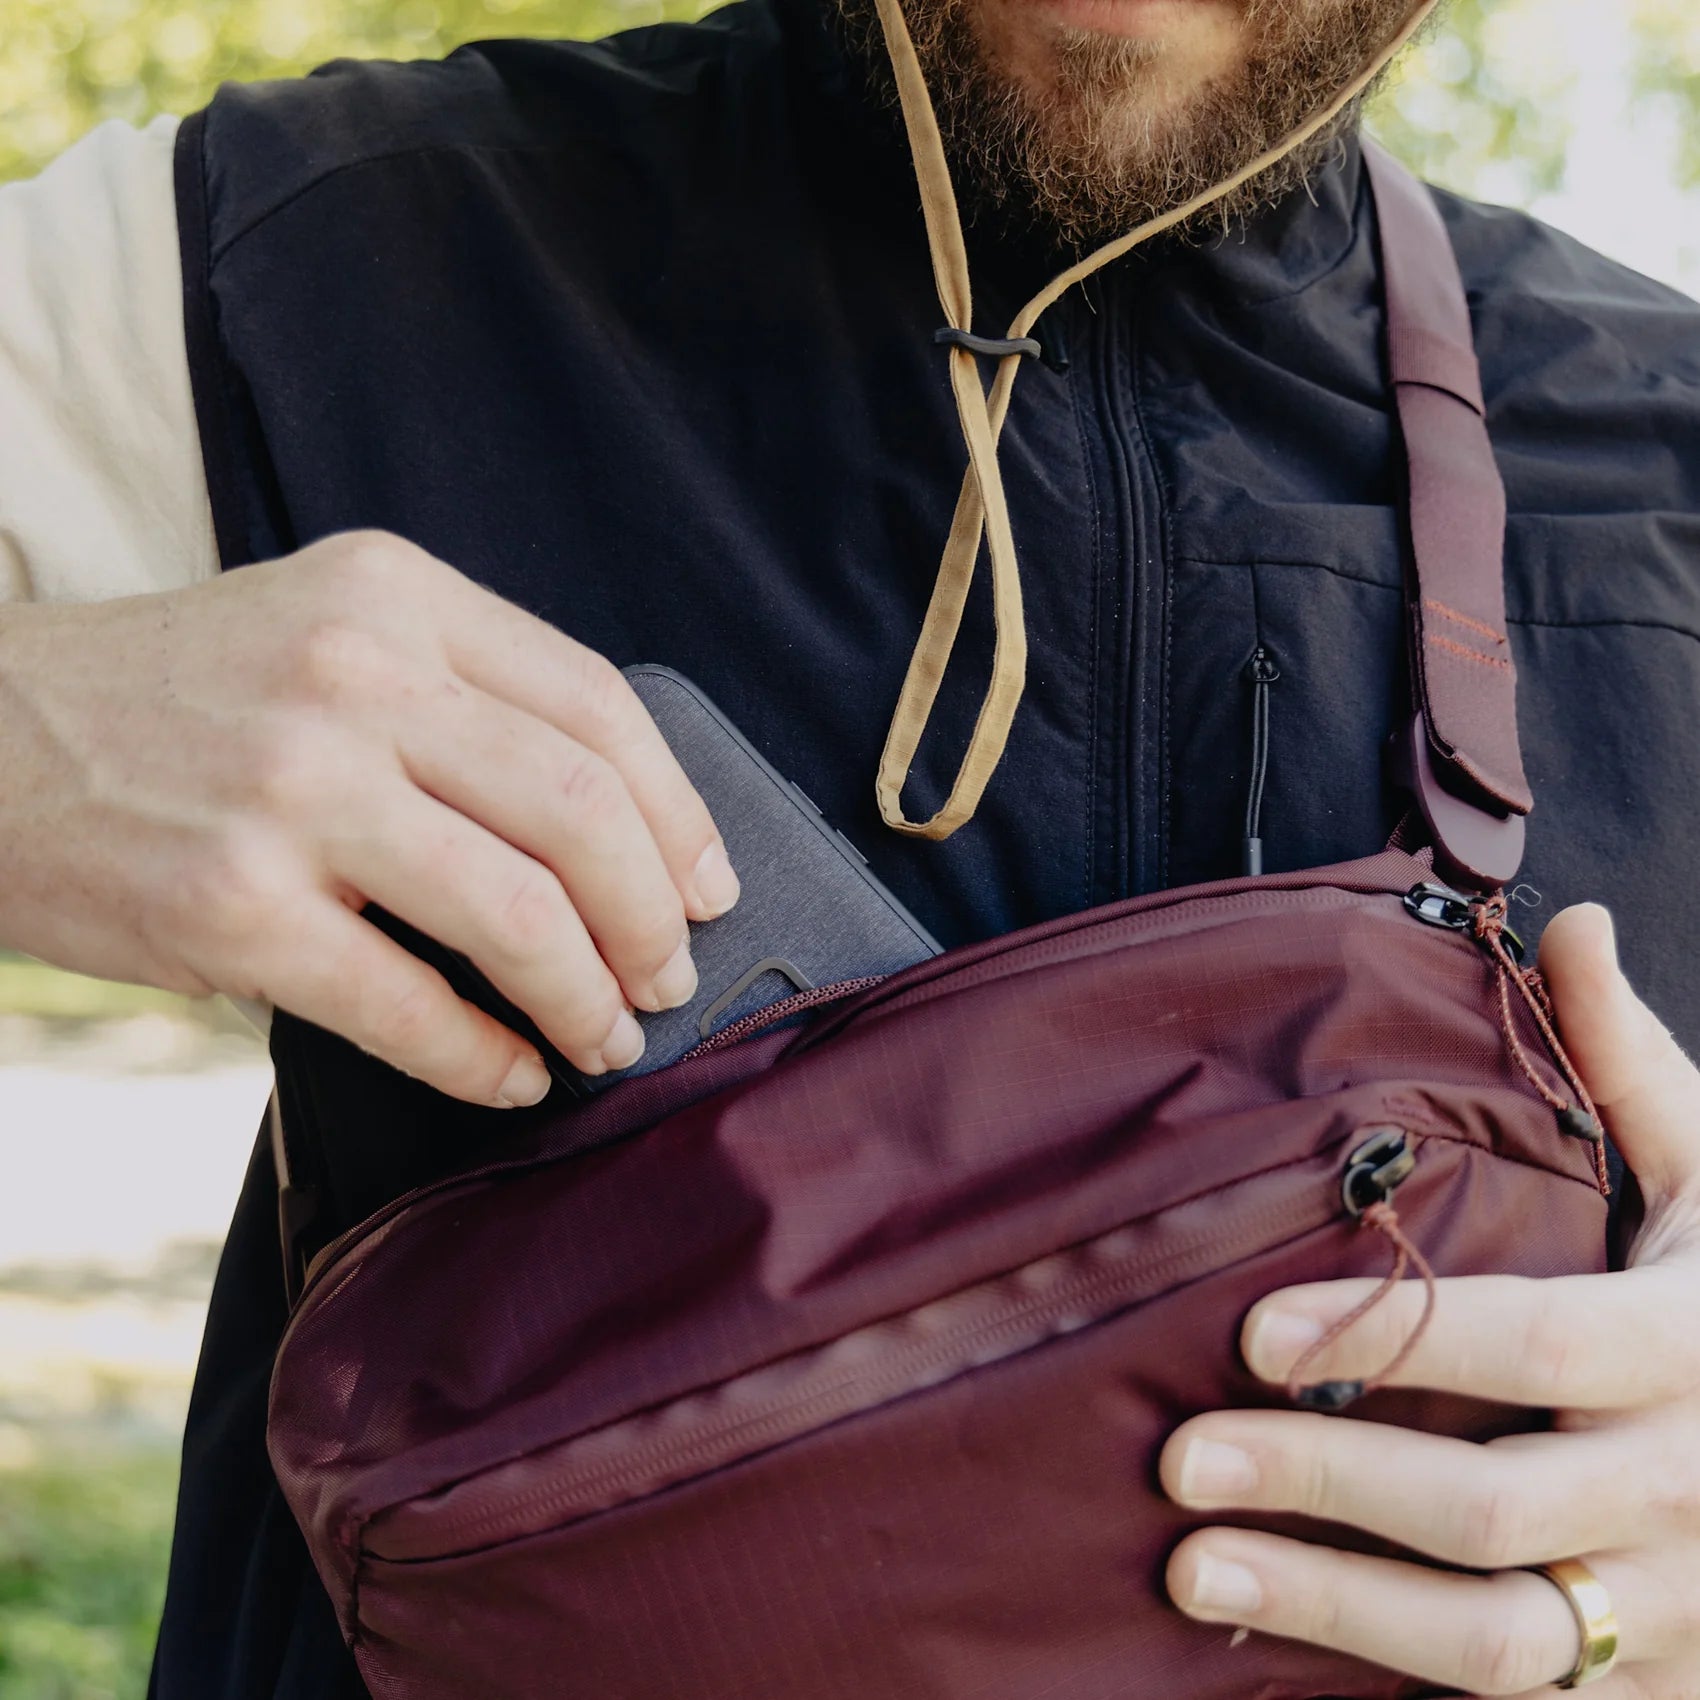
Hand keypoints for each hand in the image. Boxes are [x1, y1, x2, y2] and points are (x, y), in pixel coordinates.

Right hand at [0, 532, 738, 1104]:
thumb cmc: (177, 696)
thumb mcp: (326, 630)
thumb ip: (463, 694)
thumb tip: (619, 830)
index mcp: (395, 597)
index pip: (599, 706)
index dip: (680, 814)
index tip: (708, 886)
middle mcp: (353, 677)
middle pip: (582, 813)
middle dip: (652, 919)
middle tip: (666, 977)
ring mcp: (290, 791)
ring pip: (517, 912)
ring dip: (586, 997)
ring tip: (605, 1036)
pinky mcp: (231, 906)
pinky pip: (410, 1005)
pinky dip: (485, 1057)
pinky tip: (512, 1073)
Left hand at [1159, 903, 1699, 1696]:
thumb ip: (1636, 1066)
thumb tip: (1572, 923)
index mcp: (1699, 1349)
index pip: (1541, 1345)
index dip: (1395, 1340)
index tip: (1249, 1334)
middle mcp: (1694, 1493)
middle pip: (1494, 1508)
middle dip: (1328, 1483)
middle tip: (1179, 1456)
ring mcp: (1680, 1616)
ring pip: (1499, 1642)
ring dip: (1334, 1607)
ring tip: (1190, 1569)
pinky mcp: (1653, 1693)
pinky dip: (1391, 1677)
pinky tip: (1275, 1645)